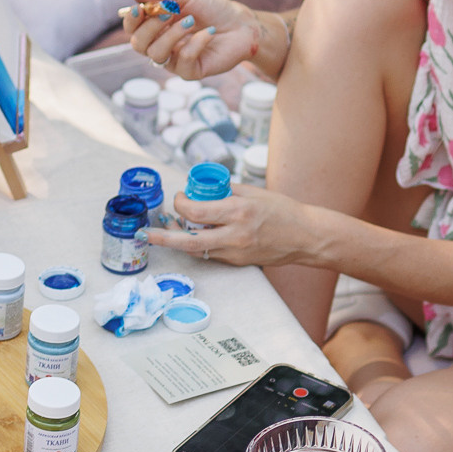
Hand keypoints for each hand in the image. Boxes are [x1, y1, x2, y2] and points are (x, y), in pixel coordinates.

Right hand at [123, 0, 274, 80]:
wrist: (241, 24)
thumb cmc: (213, 9)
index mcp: (157, 27)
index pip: (132, 30)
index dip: (131, 21)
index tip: (139, 8)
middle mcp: (162, 45)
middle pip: (138, 44)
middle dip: (150, 27)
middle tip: (170, 12)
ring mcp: (175, 60)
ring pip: (157, 54)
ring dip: (172, 35)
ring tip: (191, 21)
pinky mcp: (191, 72)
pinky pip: (182, 62)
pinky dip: (195, 44)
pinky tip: (209, 33)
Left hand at [147, 183, 323, 268]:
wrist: (306, 237)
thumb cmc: (283, 210)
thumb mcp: (253, 193)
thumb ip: (226, 192)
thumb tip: (201, 189)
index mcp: (238, 212)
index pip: (196, 212)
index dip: (180, 205)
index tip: (178, 198)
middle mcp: (235, 235)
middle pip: (189, 241)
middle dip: (163, 238)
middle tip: (146, 234)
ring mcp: (236, 253)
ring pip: (197, 251)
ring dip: (179, 241)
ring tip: (167, 230)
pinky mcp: (238, 263)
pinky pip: (211, 254)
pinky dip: (198, 245)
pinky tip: (193, 234)